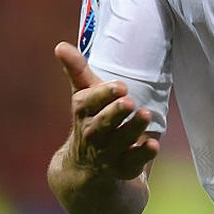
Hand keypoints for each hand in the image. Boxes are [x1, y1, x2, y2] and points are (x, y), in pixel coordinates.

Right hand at [55, 42, 158, 179]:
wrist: (85, 168)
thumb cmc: (91, 119)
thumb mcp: (84, 95)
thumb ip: (77, 70)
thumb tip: (60, 45)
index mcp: (83, 113)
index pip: (89, 103)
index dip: (104, 94)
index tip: (121, 86)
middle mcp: (93, 134)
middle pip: (103, 124)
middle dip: (115, 113)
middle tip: (129, 101)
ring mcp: (108, 153)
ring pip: (120, 141)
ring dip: (133, 129)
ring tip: (146, 115)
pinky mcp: (124, 167)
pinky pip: (133, 163)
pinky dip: (143, 154)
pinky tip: (153, 144)